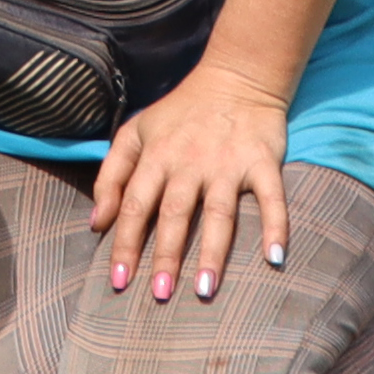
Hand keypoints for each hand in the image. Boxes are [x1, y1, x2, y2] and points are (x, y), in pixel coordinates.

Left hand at [91, 63, 295, 304]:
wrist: (236, 78)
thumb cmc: (179, 114)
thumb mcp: (135, 133)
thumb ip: (111, 176)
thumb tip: (97, 224)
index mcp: (156, 155)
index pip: (136, 205)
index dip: (126, 244)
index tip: (118, 281)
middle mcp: (190, 162)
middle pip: (175, 214)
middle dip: (166, 256)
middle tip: (159, 295)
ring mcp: (227, 163)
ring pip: (219, 213)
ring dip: (213, 252)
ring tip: (205, 290)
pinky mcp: (262, 162)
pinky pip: (271, 198)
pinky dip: (276, 226)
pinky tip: (273, 258)